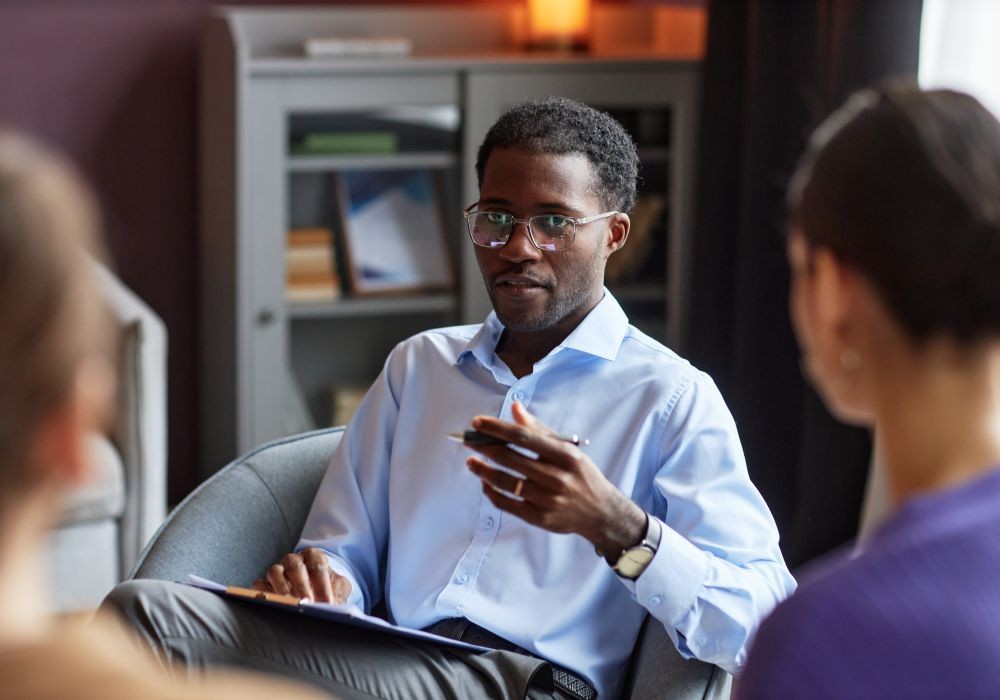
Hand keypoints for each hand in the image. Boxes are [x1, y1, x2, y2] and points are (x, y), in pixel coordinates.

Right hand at [251, 548, 352, 603]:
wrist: (316, 595)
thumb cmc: (329, 590)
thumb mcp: (339, 589)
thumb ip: (339, 593)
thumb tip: (338, 606)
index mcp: (314, 557)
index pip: (317, 565)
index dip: (322, 584)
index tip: (328, 603)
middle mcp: (294, 560)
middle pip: (295, 566)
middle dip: (301, 586)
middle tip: (307, 604)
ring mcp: (278, 571)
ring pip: (274, 571)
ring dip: (282, 589)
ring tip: (290, 606)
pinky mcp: (264, 584)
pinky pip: (259, 585)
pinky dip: (264, 594)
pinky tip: (272, 607)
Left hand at [465, 402, 645, 557]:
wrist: (601, 512)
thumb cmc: (582, 475)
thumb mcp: (568, 449)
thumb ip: (540, 429)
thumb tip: (515, 408)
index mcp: (565, 455)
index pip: (524, 437)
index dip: (498, 428)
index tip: (478, 422)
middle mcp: (557, 477)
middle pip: (511, 459)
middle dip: (484, 447)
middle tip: (468, 440)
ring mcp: (547, 499)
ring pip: (506, 482)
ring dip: (483, 470)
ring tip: (471, 461)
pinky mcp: (540, 518)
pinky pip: (508, 505)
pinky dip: (492, 493)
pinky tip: (485, 483)